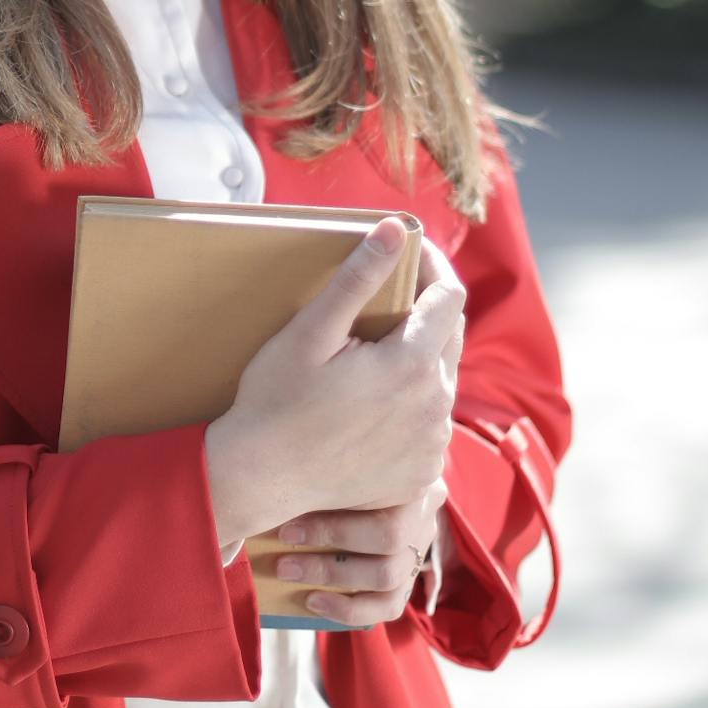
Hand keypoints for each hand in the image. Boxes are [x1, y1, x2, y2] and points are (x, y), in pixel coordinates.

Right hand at [205, 228, 465, 557]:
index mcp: (414, 366)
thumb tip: (395, 228)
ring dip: (418, 359)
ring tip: (372, 354)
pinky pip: (430, 424)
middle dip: (425, 311)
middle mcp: (436, 407)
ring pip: (441, 382)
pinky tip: (373, 402)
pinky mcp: (421, 473)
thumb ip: (358, 278)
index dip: (433, 267)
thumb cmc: (275, 401)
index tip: (408, 252)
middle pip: (450, 338)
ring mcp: (432, 446)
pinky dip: (412, 404)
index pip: (449, 297)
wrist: (258, 479)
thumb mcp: (310, 332)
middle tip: (384, 299)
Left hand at [265, 476, 447, 626]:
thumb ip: (323, 473)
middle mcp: (423, 509)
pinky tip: (313, 601)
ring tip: (288, 572)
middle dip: (330, 544)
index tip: (287, 523)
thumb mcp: (341, 460)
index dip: (334, 517)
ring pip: (389, 575)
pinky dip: (349, 608)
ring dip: (332, 576)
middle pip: (390, 536)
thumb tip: (276, 501)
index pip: (383, 496)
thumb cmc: (344, 465)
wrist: (371, 474)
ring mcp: (420, 545)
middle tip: (284, 548)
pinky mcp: (409, 578)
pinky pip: (389, 605)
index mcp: (410, 472)